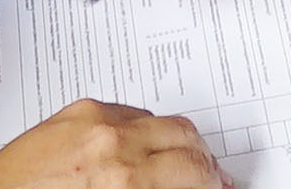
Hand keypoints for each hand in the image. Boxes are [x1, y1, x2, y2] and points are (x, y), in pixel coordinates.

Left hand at [0, 101, 222, 188]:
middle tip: (206, 179)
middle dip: (202, 162)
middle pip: (187, 139)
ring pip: (161, 119)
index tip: (215, 187)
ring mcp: (93, 122)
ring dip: (177, 141)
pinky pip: (128, 110)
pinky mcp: (75, 110)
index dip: (212, 181)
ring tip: (177, 162)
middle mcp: (112, 144)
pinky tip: (140, 146)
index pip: (196, 171)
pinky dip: (142, 127)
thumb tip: (182, 185)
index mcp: (126, 180)